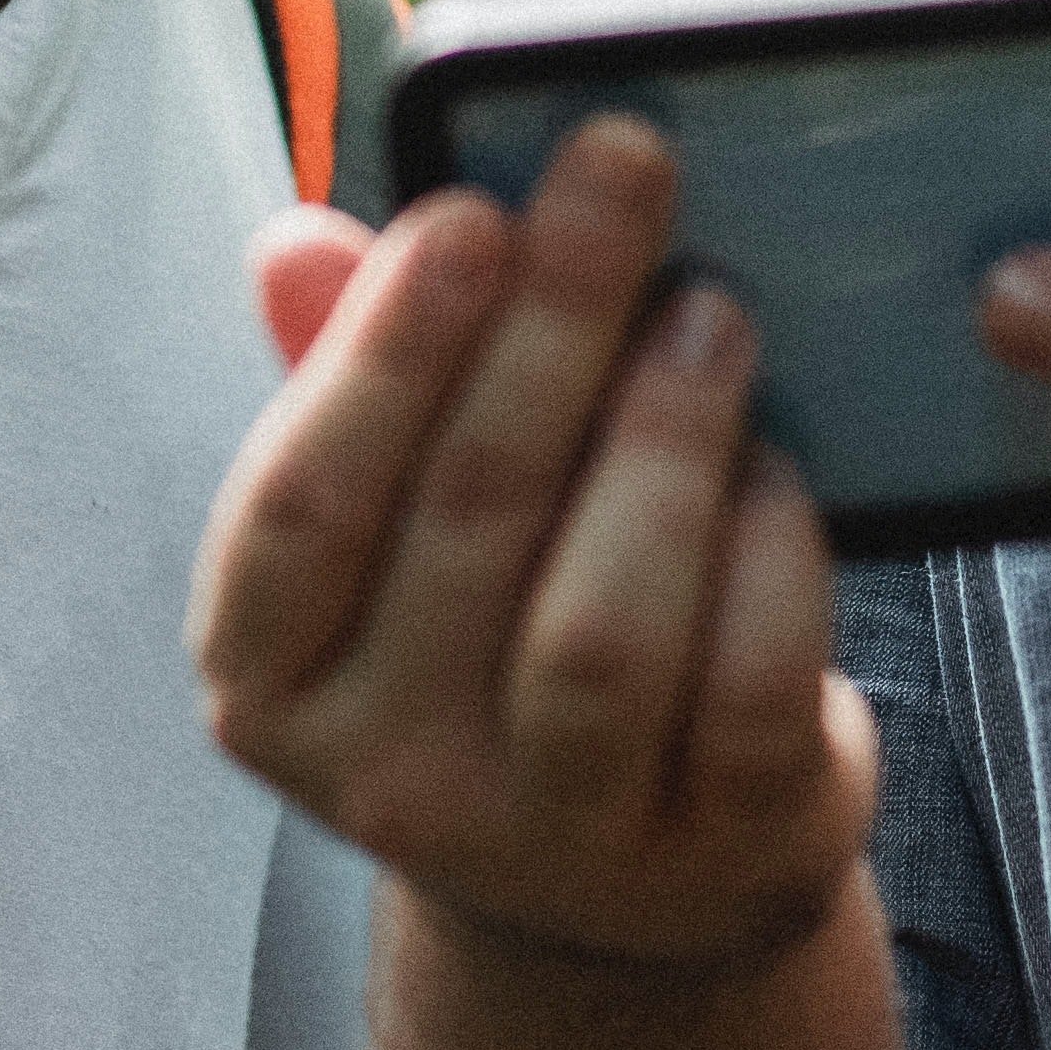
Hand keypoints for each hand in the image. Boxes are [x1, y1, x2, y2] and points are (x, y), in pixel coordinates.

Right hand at [197, 119, 879, 975]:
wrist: (636, 874)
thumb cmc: (498, 631)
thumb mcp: (403, 526)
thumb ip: (347, 378)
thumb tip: (296, 242)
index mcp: (273, 677)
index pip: (299, 508)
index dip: (383, 353)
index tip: (469, 211)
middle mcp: (390, 777)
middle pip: (467, 525)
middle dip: (554, 327)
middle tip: (626, 175)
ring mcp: (556, 836)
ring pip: (603, 629)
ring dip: (665, 438)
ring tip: (713, 314)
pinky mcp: (718, 847)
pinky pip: (751, 687)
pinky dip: (772, 552)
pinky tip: (777, 463)